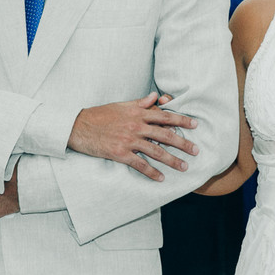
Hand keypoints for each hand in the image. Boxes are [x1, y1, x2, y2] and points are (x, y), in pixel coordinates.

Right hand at [68, 92, 197, 180]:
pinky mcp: (120, 153)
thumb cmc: (100, 115)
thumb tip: (156, 97)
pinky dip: (152, 172)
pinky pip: (140, 164)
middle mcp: (136, 126)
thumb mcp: (121, 105)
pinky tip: (161, 178)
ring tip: (184, 166)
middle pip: (165, 135)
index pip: (165, 116)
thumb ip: (140, 103)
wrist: (78, 126)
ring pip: (156, 151)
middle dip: (183, 143)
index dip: (181, 120)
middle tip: (196, 150)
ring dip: (172, 160)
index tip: (195, 125)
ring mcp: (129, 140)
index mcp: (137, 112)